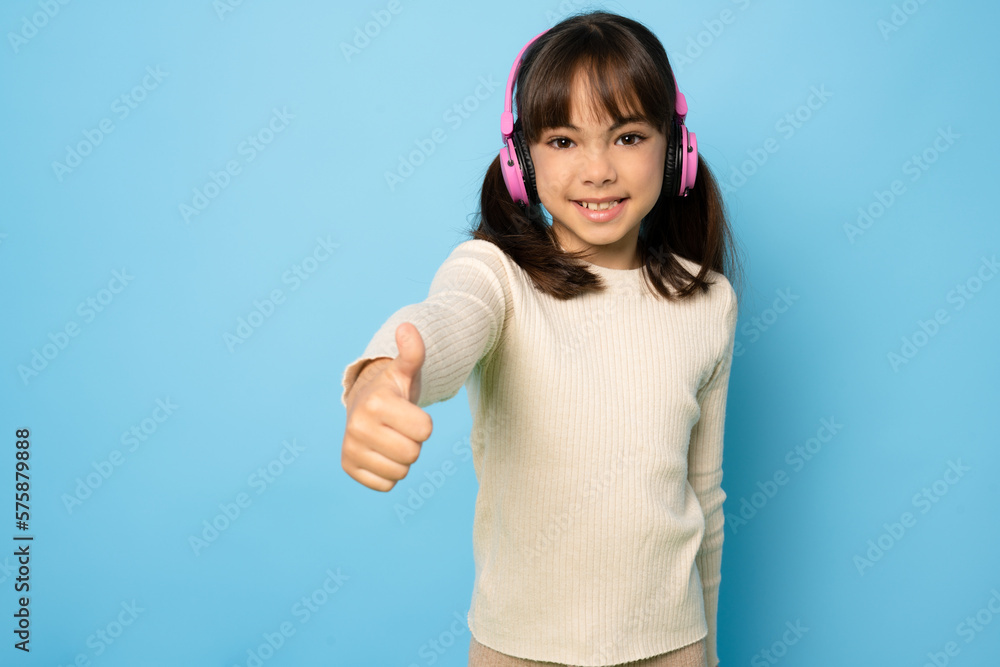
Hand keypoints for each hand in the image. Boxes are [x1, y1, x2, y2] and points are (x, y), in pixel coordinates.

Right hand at [341, 322, 432, 491]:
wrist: (365, 405)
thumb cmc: (393, 390)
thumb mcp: (406, 371)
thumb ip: (413, 352)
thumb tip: (407, 328)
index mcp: (376, 402)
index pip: (425, 430)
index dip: (423, 423)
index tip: (409, 414)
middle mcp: (358, 426)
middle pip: (413, 453)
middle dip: (413, 442)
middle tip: (400, 427)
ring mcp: (350, 448)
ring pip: (400, 472)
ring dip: (402, 459)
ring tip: (391, 438)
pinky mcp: (348, 466)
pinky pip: (386, 485)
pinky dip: (388, 473)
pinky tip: (381, 453)